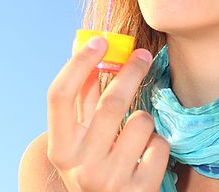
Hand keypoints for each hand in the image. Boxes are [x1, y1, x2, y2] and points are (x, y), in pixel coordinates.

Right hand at [46, 37, 169, 190]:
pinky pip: (159, 144)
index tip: (101, 40)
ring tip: (137, 135)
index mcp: (60, 149)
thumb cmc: (99, 164)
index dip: (79, 63)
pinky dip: (157, 144)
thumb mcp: (82, 140)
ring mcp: (110, 181)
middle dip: (131, 72)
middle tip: (143, 55)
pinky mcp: (140, 189)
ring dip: (145, 119)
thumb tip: (86, 44)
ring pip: (141, 122)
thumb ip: (83, 99)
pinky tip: (147, 158)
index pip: (59, 97)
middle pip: (110, 102)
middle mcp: (80, 167)